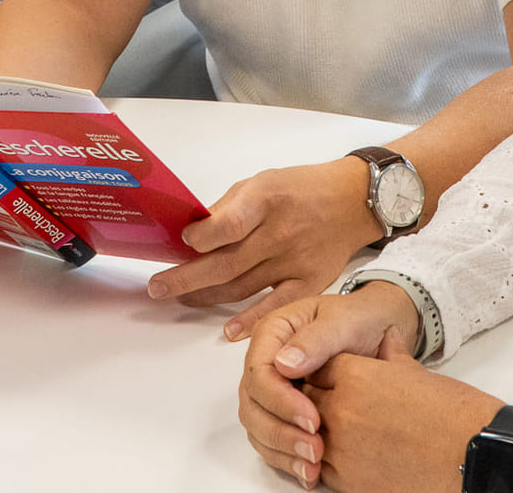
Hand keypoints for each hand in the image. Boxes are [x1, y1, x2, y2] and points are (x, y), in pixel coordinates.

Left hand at [147, 158, 384, 338]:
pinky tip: (229, 330)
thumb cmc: (301, 189)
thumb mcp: (263, 181)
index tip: (183, 242)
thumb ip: (229, 209)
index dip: (203, 237)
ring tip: (179, 298)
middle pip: (227, 262)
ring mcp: (295, 259)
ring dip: (206, 296)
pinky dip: (252, 319)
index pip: (230, 223)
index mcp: (267, 198)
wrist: (354, 200)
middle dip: (186, 277)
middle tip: (158, 287)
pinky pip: (277, 306)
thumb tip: (193, 235)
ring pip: (242, 286)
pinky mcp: (310, 282)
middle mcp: (280, 231)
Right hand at [238, 286, 422, 487]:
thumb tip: (284, 364)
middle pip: (252, 404)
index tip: (312, 418)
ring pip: (257, 426)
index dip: (280, 400)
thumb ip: (315, 340)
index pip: (259, 372)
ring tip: (314, 464)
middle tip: (315, 448)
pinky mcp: (281, 411)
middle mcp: (265, 362)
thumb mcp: (342, 322)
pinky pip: (270, 439)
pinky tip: (309, 471)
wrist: (376, 329)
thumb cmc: (358, 320)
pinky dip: (286, 458)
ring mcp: (271, 389)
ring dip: (282, 449)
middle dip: (280, 431)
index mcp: (272, 334)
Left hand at [300, 348, 511, 492]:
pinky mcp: (350, 483)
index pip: (314, 367)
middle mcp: (342, 410)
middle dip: (313, 401)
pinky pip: (320, 470)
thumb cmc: (452, 410)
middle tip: (328, 404)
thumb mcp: (416, 373)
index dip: (321, 372)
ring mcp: (343, 449)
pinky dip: (324, 463)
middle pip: (304, 401)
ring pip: (305, 437)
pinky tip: (341, 457)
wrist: (475, 453)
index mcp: (357, 375)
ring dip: (315, 434)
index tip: (327, 377)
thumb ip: (391, 356)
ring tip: (334, 432)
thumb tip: (386, 340)